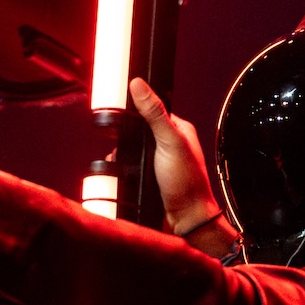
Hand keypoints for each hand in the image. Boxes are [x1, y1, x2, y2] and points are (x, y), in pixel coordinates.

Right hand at [129, 77, 226, 236]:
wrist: (187, 220)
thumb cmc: (186, 182)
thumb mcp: (169, 142)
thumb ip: (154, 113)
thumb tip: (138, 85)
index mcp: (178, 128)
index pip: (151, 108)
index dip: (134, 109)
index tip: (118, 108)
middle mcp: (169, 143)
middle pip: (137, 129)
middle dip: (125, 138)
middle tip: (122, 146)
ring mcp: (159, 160)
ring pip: (131, 149)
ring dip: (122, 156)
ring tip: (121, 162)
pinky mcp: (150, 177)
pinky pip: (129, 167)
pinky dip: (122, 170)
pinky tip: (121, 174)